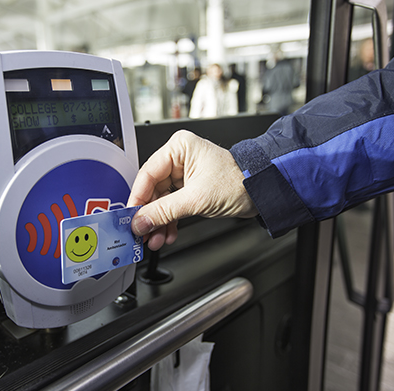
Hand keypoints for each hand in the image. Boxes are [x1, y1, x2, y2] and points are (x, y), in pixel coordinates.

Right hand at [127, 130, 257, 250]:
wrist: (262, 192)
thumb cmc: (239, 182)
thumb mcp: (196, 199)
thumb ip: (164, 212)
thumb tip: (140, 221)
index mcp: (179, 147)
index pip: (147, 174)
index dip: (138, 198)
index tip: (131, 217)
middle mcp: (180, 157)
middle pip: (153, 190)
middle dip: (150, 215)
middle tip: (142, 232)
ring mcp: (185, 173)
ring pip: (162, 200)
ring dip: (159, 222)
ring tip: (155, 239)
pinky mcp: (191, 188)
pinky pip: (173, 205)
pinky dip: (170, 221)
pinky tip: (168, 234)